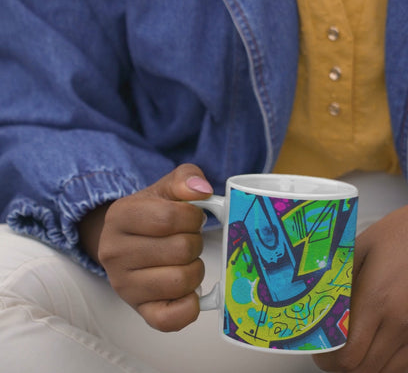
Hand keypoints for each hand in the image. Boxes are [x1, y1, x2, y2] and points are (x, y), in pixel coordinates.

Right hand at [79, 164, 212, 331]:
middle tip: (188, 239)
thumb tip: (201, 190)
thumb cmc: (153, 212)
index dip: (193, 217)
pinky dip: (190, 304)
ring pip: (182, 281)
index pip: (171, 218)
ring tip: (186, 260)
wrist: (130, 239)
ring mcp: (124, 286)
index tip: (191, 217)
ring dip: (196, 269)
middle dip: (196, 242)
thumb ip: (186, 178)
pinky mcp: (139, 311)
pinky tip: (189, 289)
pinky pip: (171, 319)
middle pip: (181, 250)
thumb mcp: (167, 188)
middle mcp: (115, 253)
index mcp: (121, 216)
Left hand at [314, 179, 407, 372]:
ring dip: (369, 366)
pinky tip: (383, 344)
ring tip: (358, 349)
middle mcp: (402, 323)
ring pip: (390, 372)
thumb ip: (341, 279)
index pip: (348, 355)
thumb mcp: (363, 246)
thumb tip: (319, 302)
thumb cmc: (404, 232)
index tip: (321, 352)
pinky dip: (393, 362)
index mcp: (376, 298)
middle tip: (335, 352)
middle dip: (344, 366)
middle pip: (366, 369)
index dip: (329, 360)